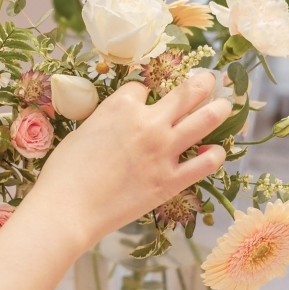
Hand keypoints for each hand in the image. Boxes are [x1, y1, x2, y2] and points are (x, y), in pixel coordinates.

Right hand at [32, 70, 229, 247]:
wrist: (68, 208)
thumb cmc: (64, 172)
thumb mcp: (82, 131)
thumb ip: (107, 121)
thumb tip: (118, 122)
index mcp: (121, 106)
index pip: (143, 87)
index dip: (144, 93)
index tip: (144, 100)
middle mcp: (148, 122)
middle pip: (187, 92)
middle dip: (201, 83)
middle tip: (209, 80)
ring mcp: (164, 151)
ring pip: (206, 119)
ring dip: (219, 108)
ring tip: (225, 105)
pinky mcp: (172, 180)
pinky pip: (207, 162)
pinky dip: (215, 154)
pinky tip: (215, 151)